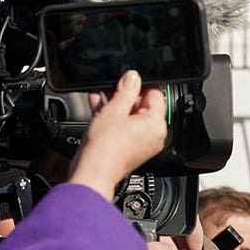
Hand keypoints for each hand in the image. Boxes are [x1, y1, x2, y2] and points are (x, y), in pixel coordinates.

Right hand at [67, 70, 166, 200]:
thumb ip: (125, 91)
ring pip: (130, 116)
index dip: (142, 84)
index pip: (156, 95)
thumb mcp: (114, 110)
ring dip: (115, 104)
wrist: (93, 171)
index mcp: (157, 125)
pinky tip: (98, 105)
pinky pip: (123, 127)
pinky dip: (113, 117)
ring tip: (102, 92)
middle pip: (143, 106)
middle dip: (126, 95)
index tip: (128, 78)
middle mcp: (153, 135)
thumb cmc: (105, 147)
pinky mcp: (128, 148)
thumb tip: (133, 77)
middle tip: (112, 85)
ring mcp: (141, 142)